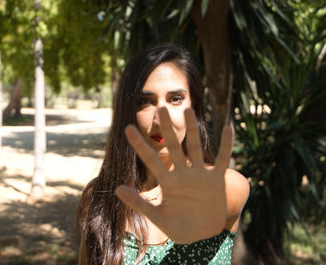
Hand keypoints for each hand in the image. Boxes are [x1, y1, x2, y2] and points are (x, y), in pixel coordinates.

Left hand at [115, 108, 232, 243]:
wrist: (202, 237)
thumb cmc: (178, 228)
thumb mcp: (157, 217)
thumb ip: (139, 203)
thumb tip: (116, 188)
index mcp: (167, 182)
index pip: (150, 160)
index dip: (139, 145)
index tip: (128, 128)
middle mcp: (182, 174)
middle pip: (173, 147)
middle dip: (167, 129)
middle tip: (160, 108)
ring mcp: (200, 176)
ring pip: (195, 148)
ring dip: (192, 130)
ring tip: (187, 110)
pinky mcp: (216, 181)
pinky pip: (223, 160)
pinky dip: (226, 146)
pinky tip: (228, 127)